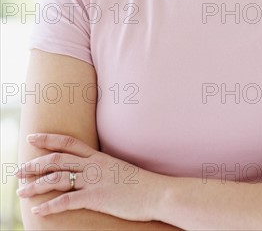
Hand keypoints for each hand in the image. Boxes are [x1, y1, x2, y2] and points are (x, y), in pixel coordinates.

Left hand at [15, 133, 167, 220]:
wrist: (157, 192)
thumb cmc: (140, 184)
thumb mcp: (119, 170)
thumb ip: (103, 168)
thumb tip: (91, 171)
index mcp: (98, 157)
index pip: (68, 142)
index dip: (48, 138)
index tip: (33, 137)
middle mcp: (93, 165)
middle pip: (57, 160)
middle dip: (34, 164)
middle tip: (18, 171)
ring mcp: (94, 181)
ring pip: (57, 179)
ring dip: (35, 185)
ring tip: (21, 192)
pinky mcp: (96, 197)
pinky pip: (66, 201)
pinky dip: (49, 206)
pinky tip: (38, 210)